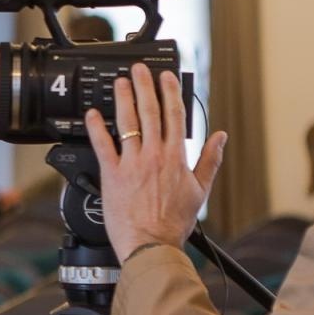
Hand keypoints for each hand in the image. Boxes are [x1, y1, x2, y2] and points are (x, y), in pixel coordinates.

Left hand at [83, 64, 226, 261]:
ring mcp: (132, 164)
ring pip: (127, 123)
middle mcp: (154, 155)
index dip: (170, 92)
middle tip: (139, 69)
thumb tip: (221, 137)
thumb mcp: (201, 190)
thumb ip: (210, 160)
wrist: (151, 244)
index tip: (166, 76)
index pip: (174, 115)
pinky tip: (92, 114)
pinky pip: (102, 146)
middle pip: (149, 112)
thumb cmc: (173, 222)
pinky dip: (96, 128)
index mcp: (176, 157)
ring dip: (123, 99)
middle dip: (144, 86)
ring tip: (120, 82)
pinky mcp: (111, 175)